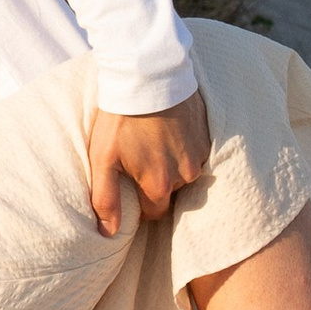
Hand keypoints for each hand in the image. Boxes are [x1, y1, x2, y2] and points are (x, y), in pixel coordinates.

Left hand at [89, 85, 211, 235]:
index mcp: (159, 186)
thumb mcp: (103, 158)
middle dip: (156, 183)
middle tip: (140, 160)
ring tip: (154, 143)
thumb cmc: (120, 118)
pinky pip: (196, 155)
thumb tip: (108, 232)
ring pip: (184, 173)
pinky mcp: (207, 137)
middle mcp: (185, 176)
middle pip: (170, 193)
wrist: (148, 76)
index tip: (130, 184)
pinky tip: (169, 133)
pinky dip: (183, 149)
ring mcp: (199, 156)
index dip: (140, 202)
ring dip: (172, 165)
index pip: (153, 212)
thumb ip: (106, 198)